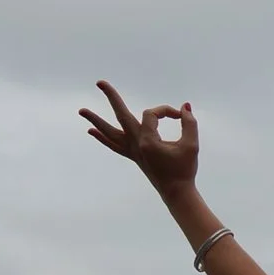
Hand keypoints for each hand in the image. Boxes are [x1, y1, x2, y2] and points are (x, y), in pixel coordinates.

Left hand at [80, 81, 197, 192]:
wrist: (176, 192)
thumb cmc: (184, 169)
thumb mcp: (192, 145)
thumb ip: (189, 123)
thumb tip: (185, 107)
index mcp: (148, 141)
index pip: (153, 114)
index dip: (167, 111)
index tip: (180, 115)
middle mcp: (136, 144)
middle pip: (121, 115)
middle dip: (111, 97)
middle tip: (100, 82)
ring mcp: (132, 151)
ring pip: (110, 133)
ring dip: (96, 121)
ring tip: (81, 111)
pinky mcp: (133, 156)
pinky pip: (113, 145)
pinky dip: (102, 138)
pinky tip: (91, 131)